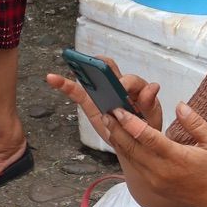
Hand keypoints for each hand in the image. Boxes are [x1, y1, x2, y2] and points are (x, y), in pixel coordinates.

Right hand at [45, 58, 162, 148]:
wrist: (136, 144)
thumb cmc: (145, 128)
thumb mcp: (152, 119)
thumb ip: (150, 104)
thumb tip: (152, 87)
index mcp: (136, 89)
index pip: (130, 80)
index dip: (126, 83)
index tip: (122, 90)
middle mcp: (118, 87)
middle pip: (109, 68)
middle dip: (101, 67)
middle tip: (96, 69)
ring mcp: (103, 94)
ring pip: (92, 76)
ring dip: (81, 68)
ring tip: (71, 62)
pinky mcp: (91, 104)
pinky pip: (77, 93)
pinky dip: (65, 85)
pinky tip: (53, 79)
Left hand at [106, 100, 206, 206]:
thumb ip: (195, 123)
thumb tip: (180, 105)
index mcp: (178, 158)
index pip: (149, 139)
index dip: (131, 124)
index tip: (118, 110)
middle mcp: (162, 171)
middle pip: (133, 149)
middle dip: (117, 129)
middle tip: (106, 112)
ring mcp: (155, 181)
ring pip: (130, 158)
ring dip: (118, 140)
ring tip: (108, 122)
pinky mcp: (153, 186)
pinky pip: (135, 167)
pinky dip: (126, 152)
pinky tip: (120, 139)